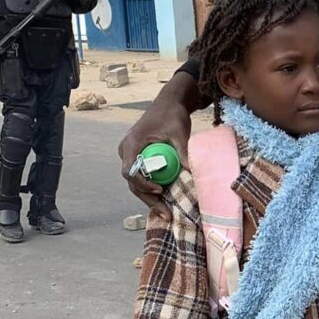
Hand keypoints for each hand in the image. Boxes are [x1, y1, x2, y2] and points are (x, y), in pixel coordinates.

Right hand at [118, 73, 196, 221]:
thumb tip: (192, 172)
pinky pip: (143, 176)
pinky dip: (153, 189)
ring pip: (136, 182)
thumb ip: (183, 151)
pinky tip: (166, 202)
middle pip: (132, 182)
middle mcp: (126, 150)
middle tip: (166, 215)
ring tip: (167, 214)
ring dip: (150, 198)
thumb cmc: (172, 115)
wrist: (169, 103)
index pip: (129, 171)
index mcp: (131, 144)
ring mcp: (131, 155)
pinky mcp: (138, 157)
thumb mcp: (179, 132)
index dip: (142, 184)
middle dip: (148, 200)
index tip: (160, 190)